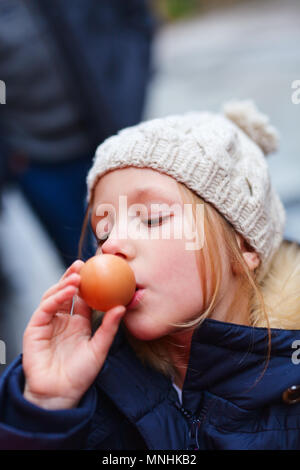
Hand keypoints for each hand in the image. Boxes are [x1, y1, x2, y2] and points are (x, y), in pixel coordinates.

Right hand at [23, 260, 125, 409]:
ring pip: (53, 296)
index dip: (88, 284)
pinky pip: (44, 308)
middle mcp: (62, 320)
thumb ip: (109, 328)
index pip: (81, 298)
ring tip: (76, 276)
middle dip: (72, 277)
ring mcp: (47, 323)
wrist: (60, 394)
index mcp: (78, 323)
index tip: (97, 270)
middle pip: (65, 292)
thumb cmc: (80, 374)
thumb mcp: (99, 348)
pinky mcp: (35, 329)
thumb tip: (122, 306)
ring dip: (64, 285)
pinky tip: (66, 292)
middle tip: (83, 265)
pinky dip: (55, 298)